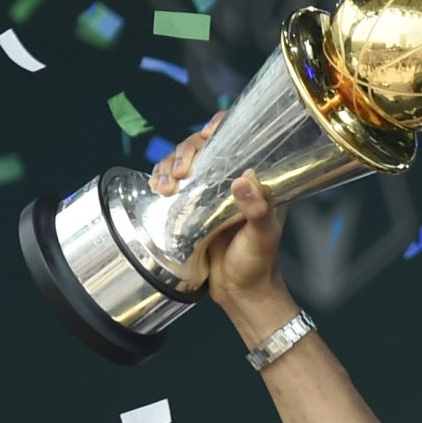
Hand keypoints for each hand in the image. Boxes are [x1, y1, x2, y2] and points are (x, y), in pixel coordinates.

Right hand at [151, 111, 290, 312]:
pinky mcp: (189, 208)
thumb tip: (245, 180)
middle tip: (181, 171)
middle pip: (204, 147)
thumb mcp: (264, 237)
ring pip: (183, 163)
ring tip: (165, 184)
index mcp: (255, 181)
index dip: (221, 129)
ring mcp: (208, 194)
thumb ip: (259, 210)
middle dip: (187, 150)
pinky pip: (172, 183)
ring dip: (169, 165)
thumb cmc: (258, 264)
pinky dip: (160, 179)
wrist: (239, 294)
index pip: (239, 140)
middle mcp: (230, 181)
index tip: (209, 133)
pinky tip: (157, 187)